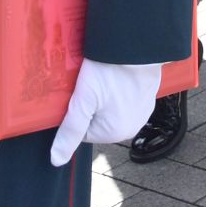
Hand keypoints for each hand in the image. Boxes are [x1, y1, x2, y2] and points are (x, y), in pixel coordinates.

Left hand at [49, 60, 163, 166]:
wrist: (137, 45)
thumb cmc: (109, 70)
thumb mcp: (83, 100)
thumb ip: (70, 131)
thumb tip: (56, 161)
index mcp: (115, 134)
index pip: (83, 130)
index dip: (78, 110)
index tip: (81, 92)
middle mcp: (132, 128)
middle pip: (98, 121)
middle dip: (92, 104)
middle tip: (92, 83)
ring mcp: (142, 113)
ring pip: (111, 109)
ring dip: (105, 97)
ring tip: (104, 77)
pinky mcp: (149, 98)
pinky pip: (126, 100)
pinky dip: (120, 90)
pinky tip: (117, 76)